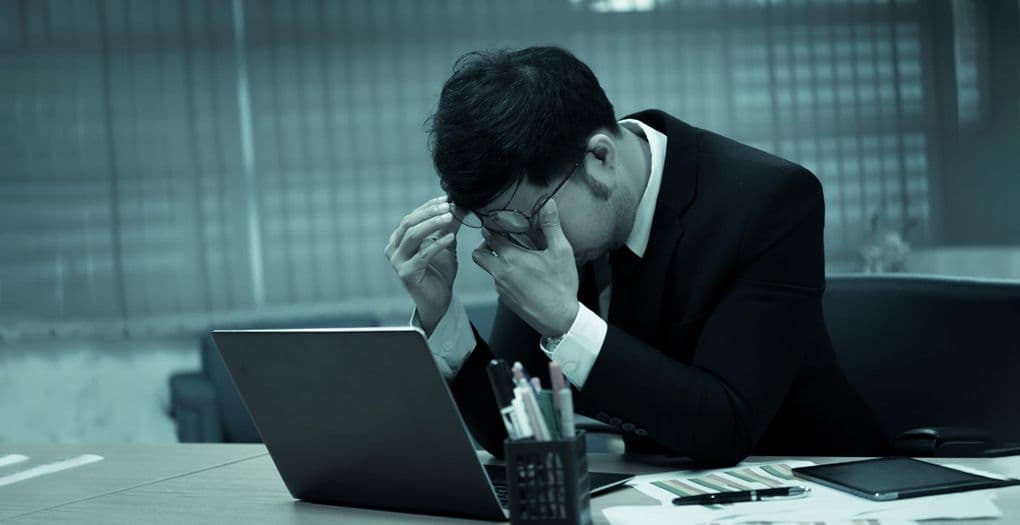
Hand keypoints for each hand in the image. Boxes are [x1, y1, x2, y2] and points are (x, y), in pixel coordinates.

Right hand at [385, 195, 460, 333]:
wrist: (439, 300)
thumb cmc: (439, 272)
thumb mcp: (446, 245)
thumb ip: (448, 227)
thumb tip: (457, 206)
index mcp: (399, 240)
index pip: (412, 217)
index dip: (429, 206)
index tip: (446, 199)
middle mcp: (394, 249)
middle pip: (409, 223)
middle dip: (430, 213)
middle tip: (448, 207)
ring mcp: (397, 262)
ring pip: (413, 236)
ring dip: (433, 224)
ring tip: (450, 218)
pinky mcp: (406, 273)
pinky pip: (423, 254)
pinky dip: (438, 244)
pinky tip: (451, 238)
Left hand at [472, 199, 578, 337]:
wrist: (559, 319)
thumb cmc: (560, 285)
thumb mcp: (561, 252)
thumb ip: (551, 226)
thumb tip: (548, 203)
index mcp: (511, 257)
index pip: (489, 236)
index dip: (494, 228)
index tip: (503, 225)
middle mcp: (500, 272)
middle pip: (479, 253)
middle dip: (487, 245)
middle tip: (503, 240)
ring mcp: (500, 287)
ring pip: (488, 268)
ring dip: (496, 261)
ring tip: (516, 257)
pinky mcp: (504, 299)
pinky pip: (497, 282)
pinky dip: (504, 275)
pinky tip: (522, 275)